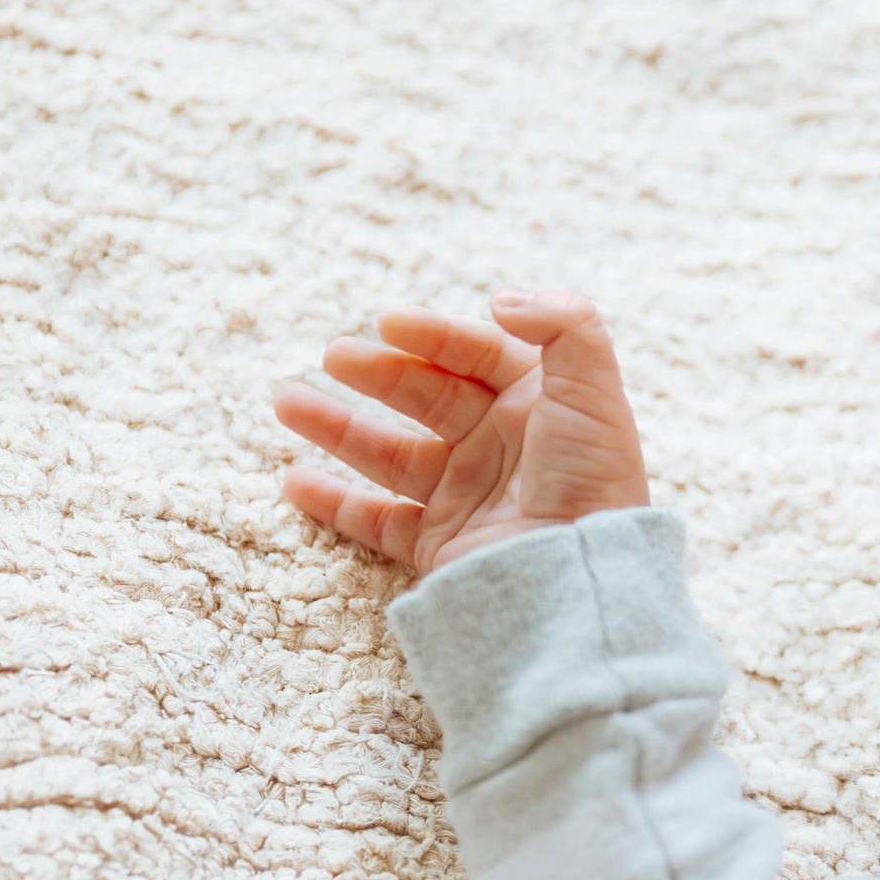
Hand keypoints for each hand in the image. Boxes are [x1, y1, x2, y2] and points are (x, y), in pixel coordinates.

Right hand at [273, 290, 648, 574]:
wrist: (577, 580)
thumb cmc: (589, 482)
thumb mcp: (593, 391)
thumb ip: (565, 325)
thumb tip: (503, 298)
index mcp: (541, 408)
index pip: (481, 357)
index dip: (436, 335)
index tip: (387, 322)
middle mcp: (505, 450)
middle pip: (431, 398)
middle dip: (381, 373)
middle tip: (334, 355)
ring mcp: (470, 498)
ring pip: (392, 454)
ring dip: (338, 427)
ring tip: (286, 401)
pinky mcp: (442, 545)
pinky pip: (378, 521)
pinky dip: (335, 504)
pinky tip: (293, 480)